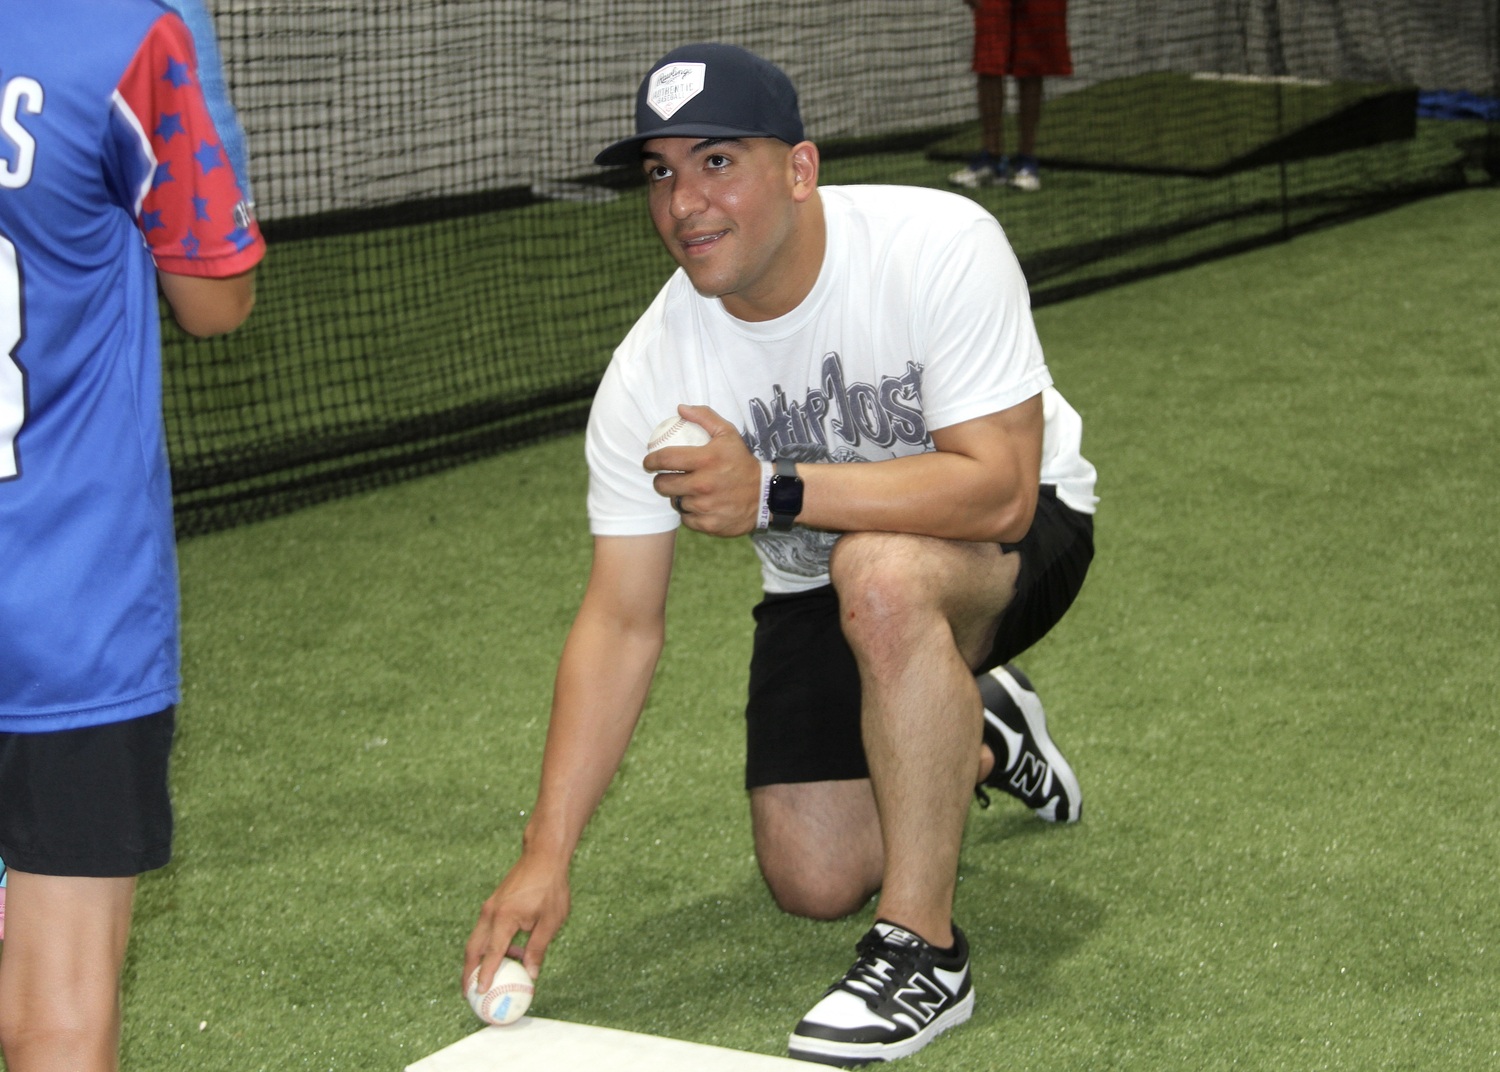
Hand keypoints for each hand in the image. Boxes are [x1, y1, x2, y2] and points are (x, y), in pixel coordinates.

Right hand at [462, 851, 570, 991]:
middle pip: (473, 949)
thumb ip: (538, 949)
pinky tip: (509, 955)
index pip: (491, 954)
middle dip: (469, 972)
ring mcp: (489, 908)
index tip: (479, 993)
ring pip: (477, 940)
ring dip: (479, 960)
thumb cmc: (550, 887)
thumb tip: (531, 974)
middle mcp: (491, 913)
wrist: (543, 856)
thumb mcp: (551, 921)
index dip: (485, 975)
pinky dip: (489, 946)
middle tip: (469, 993)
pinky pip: (486, 931)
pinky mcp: (493, 904)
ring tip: (485, 980)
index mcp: (504, 918)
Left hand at [643, 405, 762, 536]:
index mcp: (706, 459)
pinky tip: (698, 506)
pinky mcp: (709, 524)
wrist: (765, 495)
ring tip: (688, 491)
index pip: (665, 459)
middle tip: (666, 478)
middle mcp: (703, 484)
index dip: (651, 460)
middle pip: (663, 485)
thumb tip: (680, 409)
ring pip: (675, 502)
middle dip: (660, 481)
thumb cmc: (742, 462)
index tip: (650, 462)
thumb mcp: (728, 434)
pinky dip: (689, 513)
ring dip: (678, 497)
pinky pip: (686, 519)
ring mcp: (705, 507)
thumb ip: (705, 417)